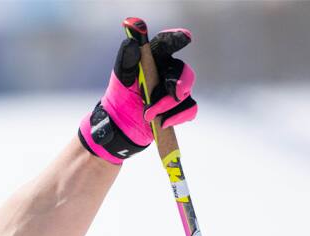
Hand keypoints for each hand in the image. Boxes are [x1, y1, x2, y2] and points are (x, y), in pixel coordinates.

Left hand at [77, 28, 197, 164]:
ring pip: (185, 93)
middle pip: (183, 71)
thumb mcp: (120, 78)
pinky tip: (162, 123)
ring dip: (168, 105)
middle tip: (172, 93)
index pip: (166, 44)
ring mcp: (175, 90)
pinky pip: (189, 110)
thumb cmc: (120, 96)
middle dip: (176, 84)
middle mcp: (167, 71)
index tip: (185, 37)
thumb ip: (126, 60)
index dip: (177, 38)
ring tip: (148, 115)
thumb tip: (131, 42)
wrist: (121, 124)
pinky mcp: (179, 108)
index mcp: (153, 59)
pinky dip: (177, 117)